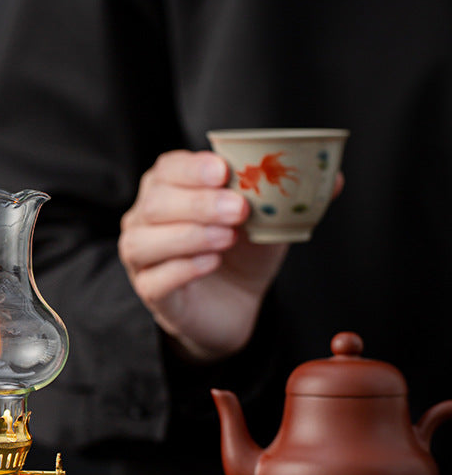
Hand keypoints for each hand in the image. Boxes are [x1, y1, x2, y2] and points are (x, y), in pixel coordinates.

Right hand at [119, 149, 290, 362]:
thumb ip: (291, 197)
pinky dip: (184, 269)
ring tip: (227, 238)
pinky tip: (211, 263)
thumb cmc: (242, 254)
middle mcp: (145, 219)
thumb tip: (334, 179)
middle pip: (155, 203)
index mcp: (169, 189)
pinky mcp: (150, 291)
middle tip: (239, 210)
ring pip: (145, 241)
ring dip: (189, 236)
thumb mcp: (268, 220)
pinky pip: (156, 279)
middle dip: (198, 203)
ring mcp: (141, 258)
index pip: (167, 168)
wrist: (234, 305)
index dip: (192, 169)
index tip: (224, 172)